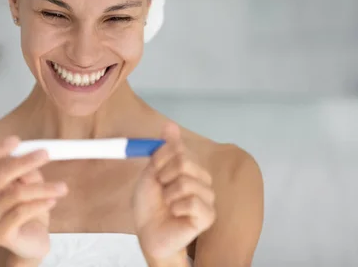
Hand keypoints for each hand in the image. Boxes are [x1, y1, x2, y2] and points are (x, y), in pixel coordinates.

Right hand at [0, 137, 67, 261]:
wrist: (32, 242)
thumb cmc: (29, 210)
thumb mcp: (31, 186)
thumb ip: (28, 173)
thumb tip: (31, 158)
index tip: (16, 140)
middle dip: (24, 162)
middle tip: (46, 155)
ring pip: (16, 194)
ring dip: (43, 188)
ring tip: (62, 187)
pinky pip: (21, 212)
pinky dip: (40, 204)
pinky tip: (53, 201)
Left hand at [133, 122, 215, 261]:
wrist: (148, 232)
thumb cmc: (150, 204)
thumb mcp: (151, 172)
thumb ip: (162, 150)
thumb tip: (170, 125)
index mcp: (190, 166)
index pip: (179, 147)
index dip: (160, 158)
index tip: (154, 172)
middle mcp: (202, 179)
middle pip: (184, 161)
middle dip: (163, 175)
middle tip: (161, 189)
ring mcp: (207, 197)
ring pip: (187, 182)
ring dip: (168, 194)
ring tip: (167, 204)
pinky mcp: (208, 215)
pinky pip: (192, 202)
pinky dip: (176, 207)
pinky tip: (175, 214)